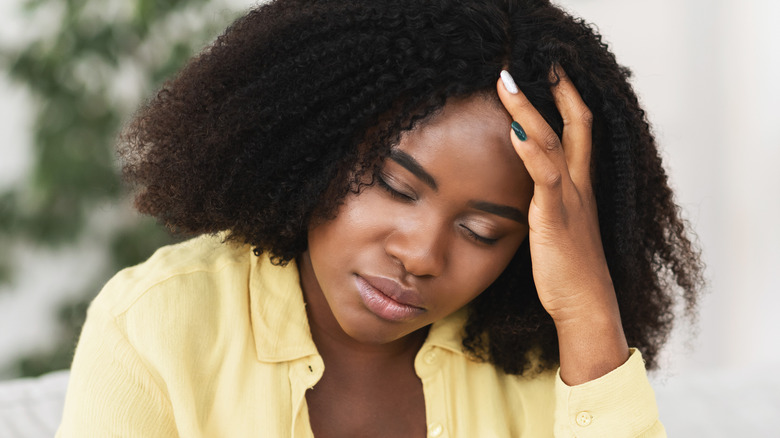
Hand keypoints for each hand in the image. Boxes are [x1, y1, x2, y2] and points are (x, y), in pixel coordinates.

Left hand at [497, 67, 627, 383]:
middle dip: (558, 92)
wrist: (587, 305)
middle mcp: (580, 187)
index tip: (554, 77)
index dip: (569, 102)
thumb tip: (535, 193)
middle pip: (574, 126)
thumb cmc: (571, 272)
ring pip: (552, 143)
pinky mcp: (556, 218)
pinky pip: (545, 177)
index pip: (579, 133)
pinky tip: (513, 129)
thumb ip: (550, 204)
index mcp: (581, 188)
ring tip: (506, 83)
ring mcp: (569, 200)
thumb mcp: (561, 229)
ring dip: (528, 109)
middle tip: (541, 63)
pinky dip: (530, 151)